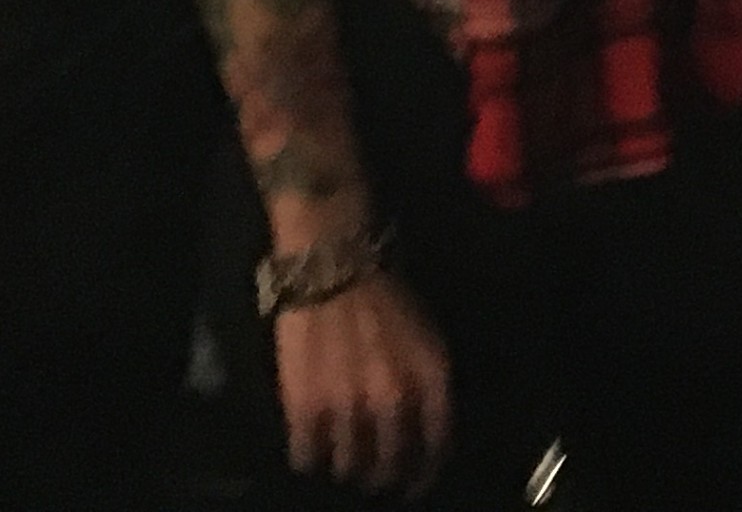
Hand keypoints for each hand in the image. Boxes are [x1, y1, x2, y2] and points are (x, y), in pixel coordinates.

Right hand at [275, 273, 454, 494]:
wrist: (331, 258)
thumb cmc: (382, 290)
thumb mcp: (426, 336)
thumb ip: (428, 385)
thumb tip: (422, 427)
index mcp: (430, 380)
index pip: (436, 448)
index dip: (425, 473)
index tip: (415, 482)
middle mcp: (394, 402)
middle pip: (390, 466)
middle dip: (383, 477)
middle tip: (373, 477)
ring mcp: (348, 408)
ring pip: (347, 467)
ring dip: (345, 469)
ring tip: (340, 461)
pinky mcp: (305, 406)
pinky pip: (306, 455)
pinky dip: (307, 458)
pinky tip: (308, 449)